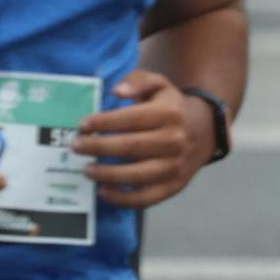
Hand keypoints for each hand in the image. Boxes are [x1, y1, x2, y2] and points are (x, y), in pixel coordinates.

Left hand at [72, 70, 212, 208]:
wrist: (203, 132)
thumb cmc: (171, 107)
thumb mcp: (159, 85)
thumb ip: (138, 81)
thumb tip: (117, 91)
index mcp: (169, 113)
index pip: (131, 119)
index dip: (104, 122)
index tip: (83, 125)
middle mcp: (174, 140)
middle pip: (131, 147)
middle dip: (99, 147)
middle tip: (76, 146)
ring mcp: (175, 166)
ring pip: (137, 175)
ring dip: (107, 174)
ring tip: (86, 170)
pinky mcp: (174, 186)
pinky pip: (146, 198)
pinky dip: (123, 199)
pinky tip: (103, 191)